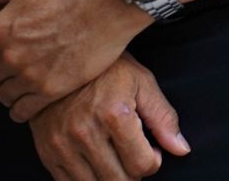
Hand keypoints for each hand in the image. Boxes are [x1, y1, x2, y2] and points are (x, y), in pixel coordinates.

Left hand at [0, 0, 150, 122]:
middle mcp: (10, 56)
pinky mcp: (51, 89)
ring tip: (25, 81)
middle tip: (13, 65)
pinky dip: (23, 108)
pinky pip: (23, 111)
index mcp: (0, 29)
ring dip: (10, 89)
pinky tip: (32, 99)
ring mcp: (30, 75)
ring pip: (4, 95)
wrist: (111, 0)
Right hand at [30, 53, 190, 179]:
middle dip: (134, 173)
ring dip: (111, 177)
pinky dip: (88, 179)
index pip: (142, 164)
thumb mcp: (142, 83)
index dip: (154, 161)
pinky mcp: (47, 152)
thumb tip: (181, 149)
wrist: (60, 59)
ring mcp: (62, 145)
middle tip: (134, 155)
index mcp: (114, 114)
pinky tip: (96, 161)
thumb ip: (163, 118)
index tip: (152, 150)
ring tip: (116, 157)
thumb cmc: (108, 69)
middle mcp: (85, 133)